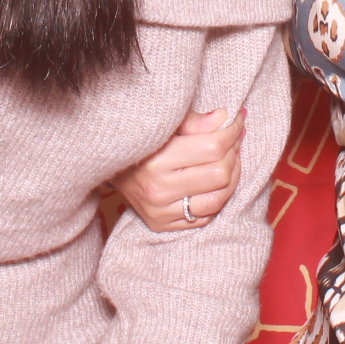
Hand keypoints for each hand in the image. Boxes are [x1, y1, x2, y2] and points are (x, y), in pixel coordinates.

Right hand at [109, 106, 242, 231]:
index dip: (232, 131)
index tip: (237, 120)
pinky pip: (205, 217)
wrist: (107, 165)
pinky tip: (216, 182)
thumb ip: (193, 121)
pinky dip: (217, 197)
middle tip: (234, 139)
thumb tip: (225, 118)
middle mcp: (157, 190)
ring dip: (232, 178)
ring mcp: (160, 211)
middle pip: (219, 174)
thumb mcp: (162, 124)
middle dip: (233, 153)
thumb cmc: (140, 140)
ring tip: (230, 160)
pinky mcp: (162, 225)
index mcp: (155, 160)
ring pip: (218, 199)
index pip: (213, 147)